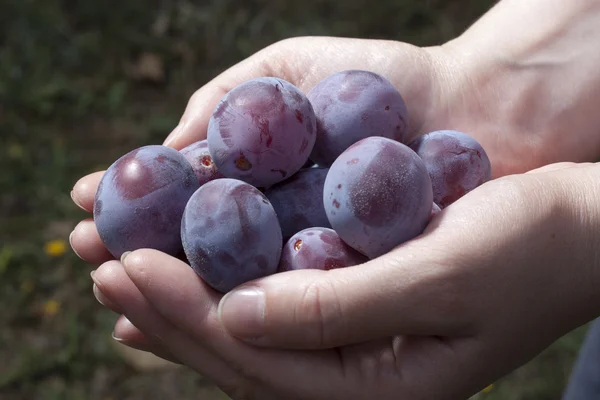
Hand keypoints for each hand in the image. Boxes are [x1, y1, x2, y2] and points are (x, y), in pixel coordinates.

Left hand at [88, 162, 599, 399]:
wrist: (576, 230)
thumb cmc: (527, 248)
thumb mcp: (440, 277)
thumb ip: (340, 307)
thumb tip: (238, 316)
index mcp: (381, 390)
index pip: (260, 359)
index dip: (186, 313)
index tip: (126, 265)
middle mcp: (360, 381)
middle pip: (241, 354)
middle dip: (166, 309)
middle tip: (101, 263)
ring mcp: (357, 351)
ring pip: (249, 335)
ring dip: (183, 302)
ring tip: (122, 273)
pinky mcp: (357, 313)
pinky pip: (275, 309)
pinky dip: (225, 291)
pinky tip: (184, 280)